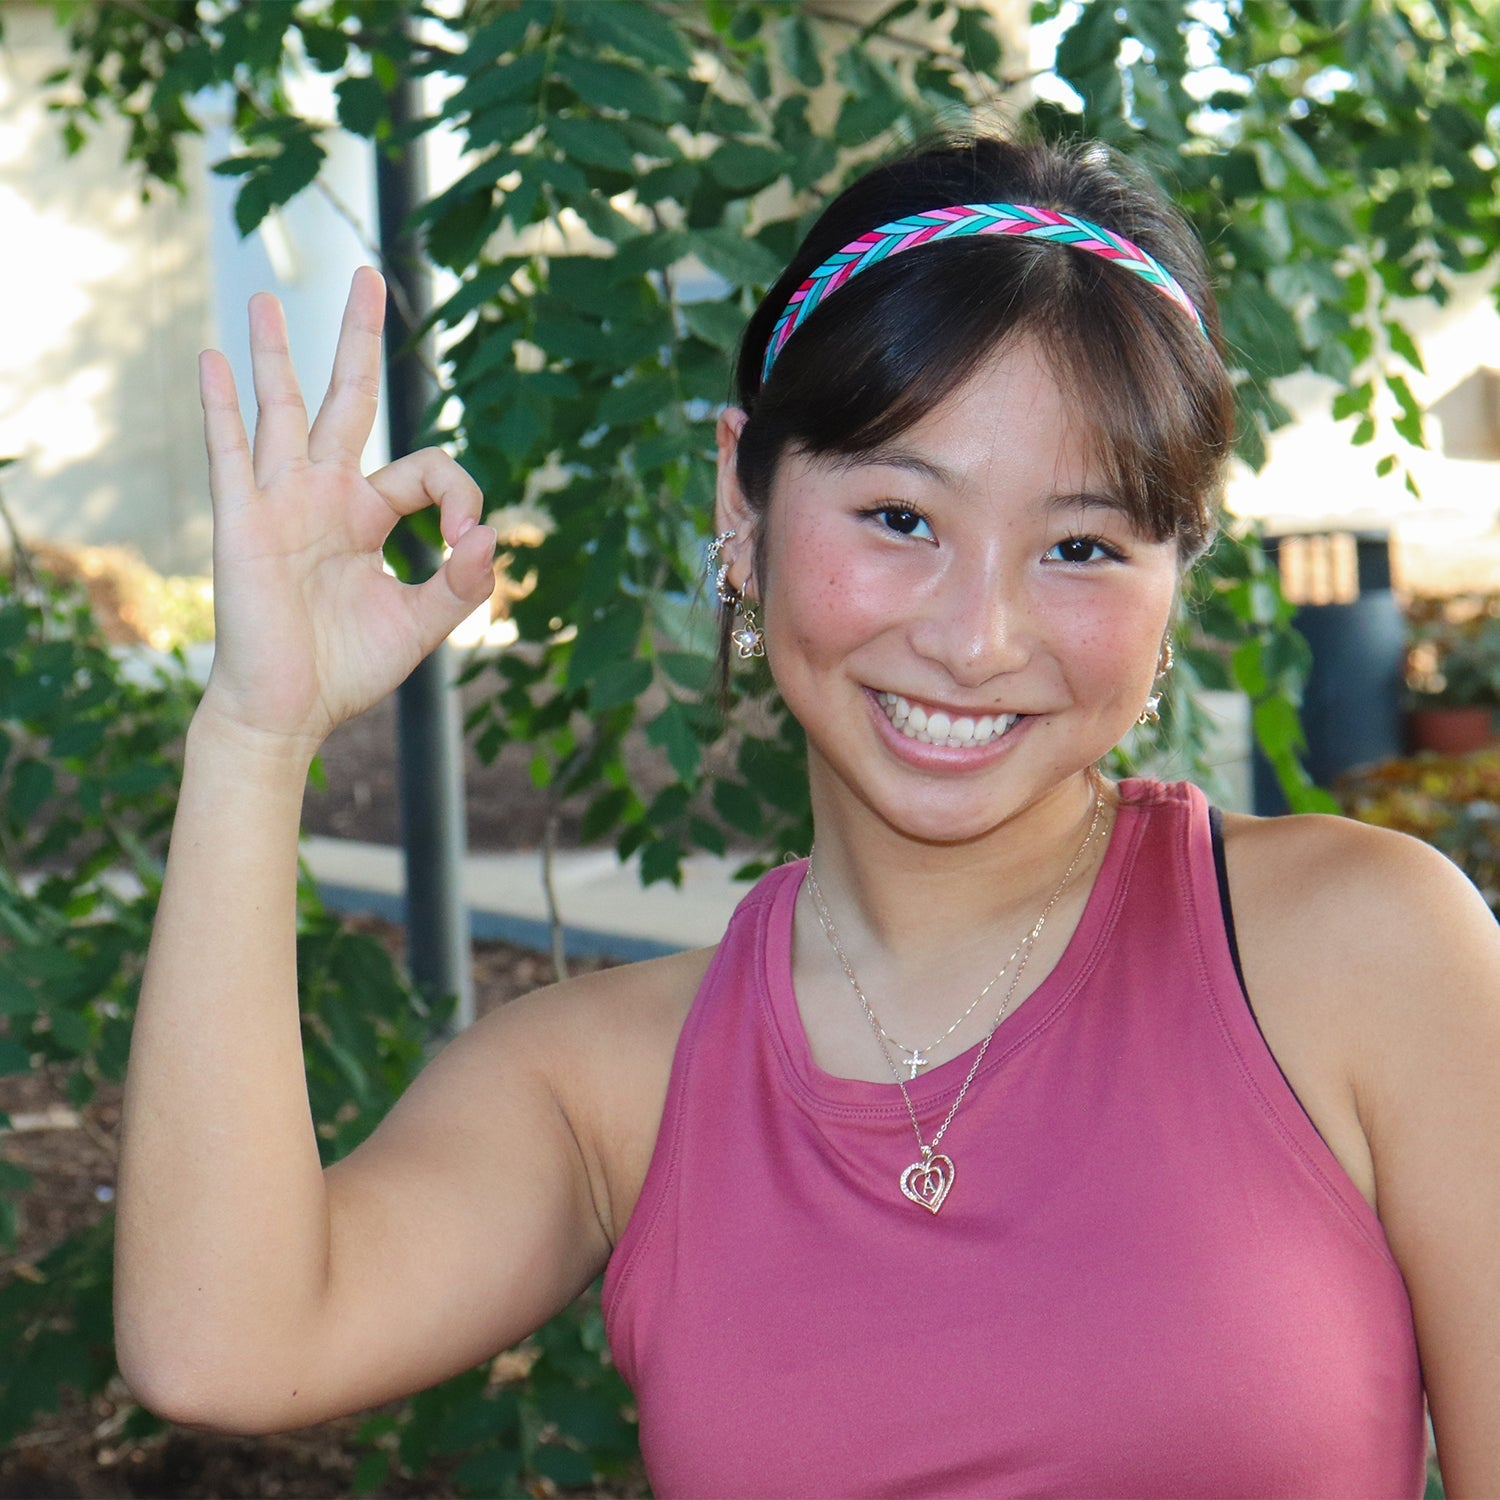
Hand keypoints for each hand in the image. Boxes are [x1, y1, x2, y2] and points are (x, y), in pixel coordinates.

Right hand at [195, 267, 495, 758]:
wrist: (290, 711)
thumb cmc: (350, 668)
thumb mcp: (424, 624)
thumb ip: (463, 582)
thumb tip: (491, 535)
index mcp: (368, 517)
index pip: (425, 470)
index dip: (458, 496)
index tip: (466, 542)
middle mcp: (325, 497)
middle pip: (346, 401)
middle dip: (357, 341)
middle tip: (369, 276)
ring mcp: (281, 503)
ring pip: (282, 410)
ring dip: (274, 353)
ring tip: (265, 296)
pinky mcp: (244, 521)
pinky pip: (231, 453)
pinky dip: (223, 407)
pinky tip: (213, 359)